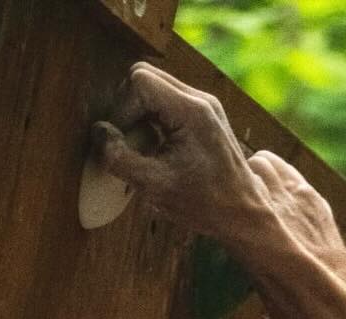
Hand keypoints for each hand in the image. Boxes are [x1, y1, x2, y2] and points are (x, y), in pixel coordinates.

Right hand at [91, 64, 345, 298]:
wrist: (246, 215)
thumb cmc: (205, 205)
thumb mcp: (155, 186)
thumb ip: (120, 159)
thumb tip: (99, 134)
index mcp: (191, 111)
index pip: (139, 82)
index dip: (122, 110)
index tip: (123, 142)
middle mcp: (200, 99)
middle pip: (145, 77)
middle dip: (129, 109)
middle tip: (130, 144)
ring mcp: (205, 105)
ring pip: (156, 88)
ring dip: (141, 115)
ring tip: (145, 150)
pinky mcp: (206, 115)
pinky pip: (168, 102)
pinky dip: (155, 120)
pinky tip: (158, 150)